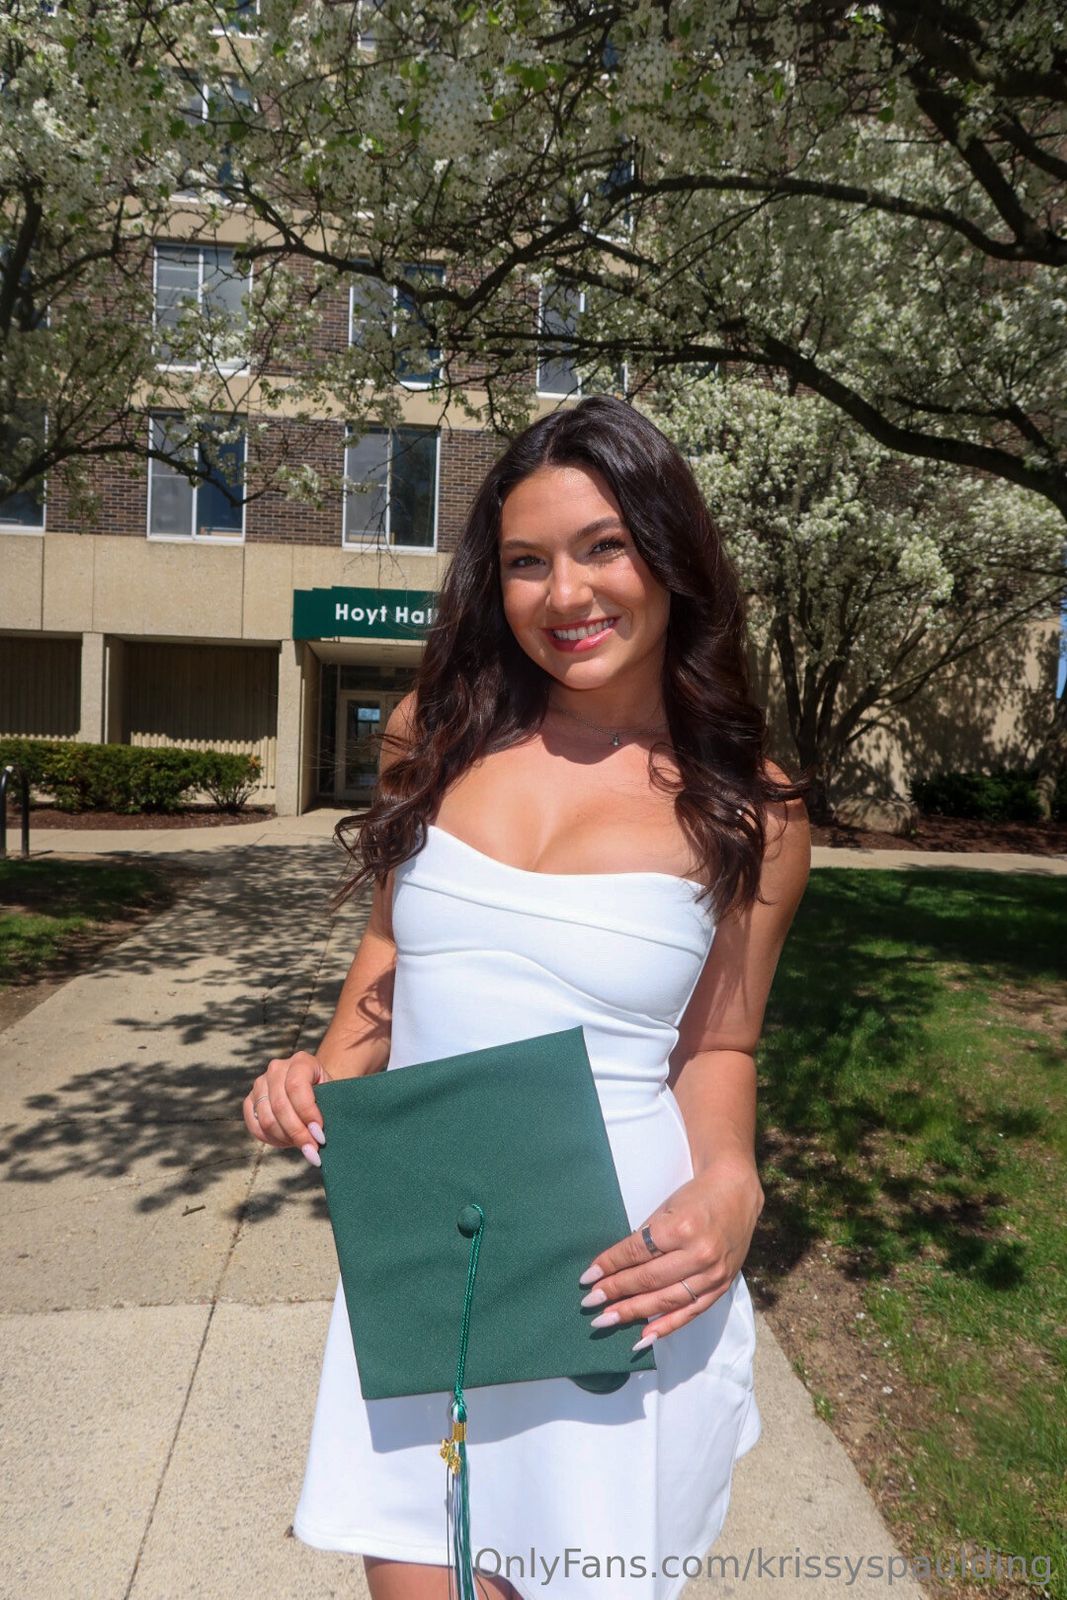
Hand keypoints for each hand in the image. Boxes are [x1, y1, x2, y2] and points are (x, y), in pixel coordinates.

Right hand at [242, 1051, 330, 1166]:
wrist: (312, 1088)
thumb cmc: (326, 1093)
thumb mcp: (332, 1095)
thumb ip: (328, 1110)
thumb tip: (319, 1137)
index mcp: (301, 1061)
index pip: (297, 1086)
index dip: (307, 1113)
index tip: (319, 1134)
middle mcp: (277, 1068)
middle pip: (280, 1105)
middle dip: (298, 1132)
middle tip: (313, 1150)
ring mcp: (260, 1083)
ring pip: (267, 1119)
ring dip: (286, 1138)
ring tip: (303, 1147)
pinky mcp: (250, 1100)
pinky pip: (255, 1126)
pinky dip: (271, 1139)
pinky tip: (287, 1143)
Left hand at [577, 1159, 763, 1349]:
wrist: (737, 1193)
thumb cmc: (695, 1197)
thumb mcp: (666, 1208)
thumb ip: (645, 1238)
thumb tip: (614, 1268)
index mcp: (681, 1228)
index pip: (637, 1252)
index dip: (610, 1265)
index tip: (588, 1277)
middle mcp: (699, 1253)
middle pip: (649, 1279)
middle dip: (615, 1291)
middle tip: (590, 1302)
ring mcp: (712, 1273)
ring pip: (666, 1299)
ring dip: (633, 1312)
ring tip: (607, 1319)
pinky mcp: (721, 1286)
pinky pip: (690, 1312)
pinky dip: (666, 1326)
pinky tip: (642, 1337)